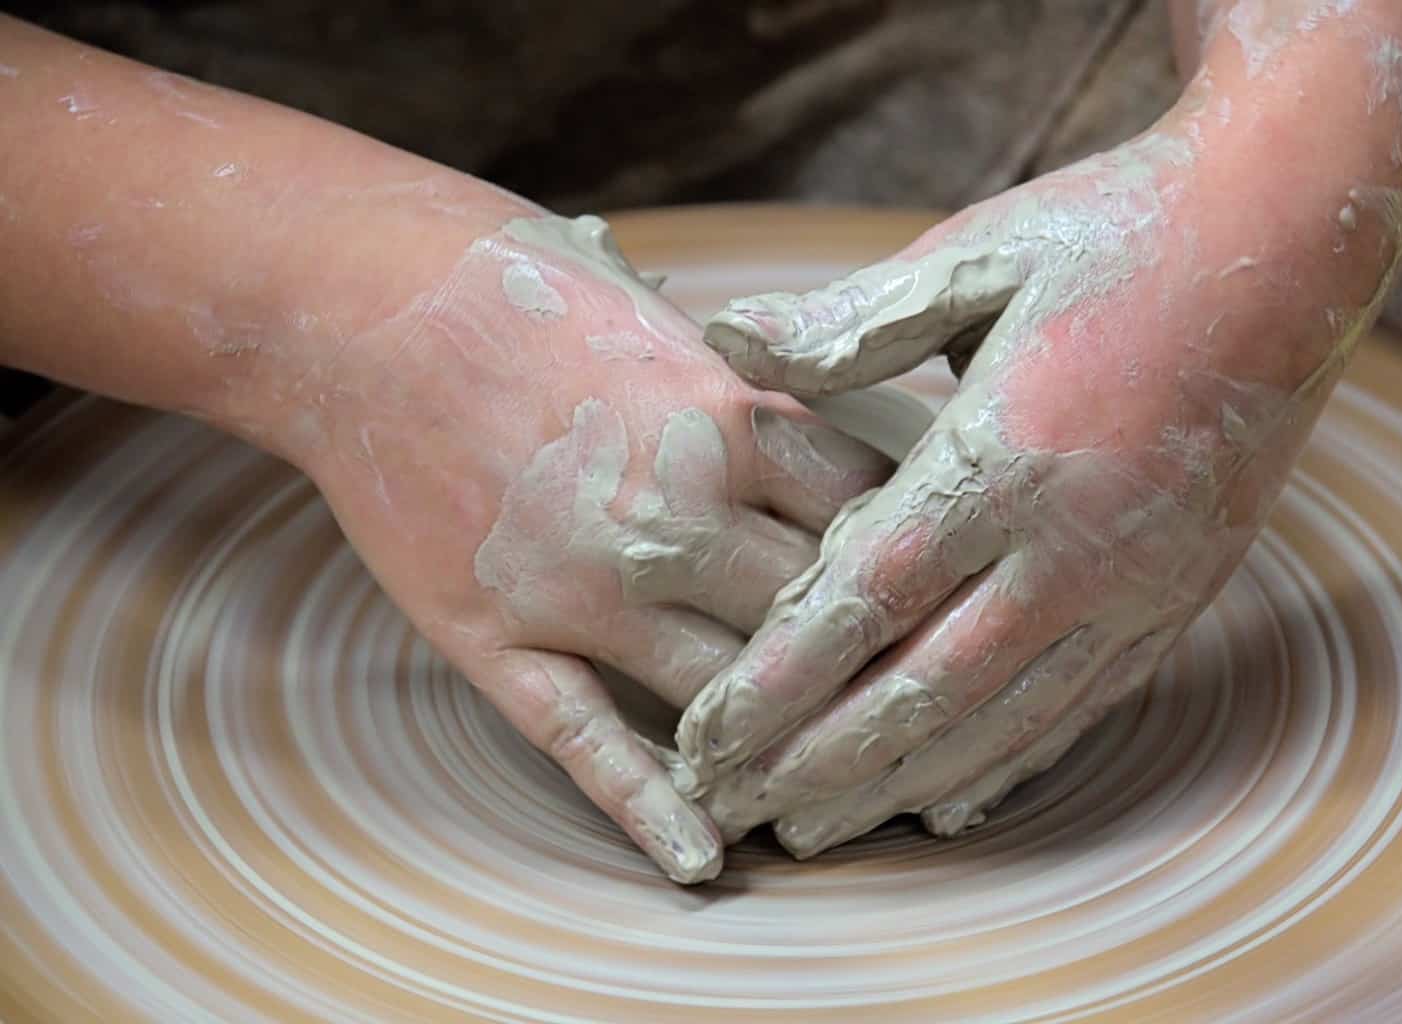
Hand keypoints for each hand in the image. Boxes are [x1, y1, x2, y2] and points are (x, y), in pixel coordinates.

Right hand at [269, 208, 889, 880]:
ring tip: (829, 788)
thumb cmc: (522, 290)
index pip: (867, 523)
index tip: (931, 597)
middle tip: (907, 707)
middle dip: (864, 663)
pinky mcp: (500, 638)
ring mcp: (585, 588)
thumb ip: (751, 389)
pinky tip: (704, 858)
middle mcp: (673, 515)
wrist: (362, 305)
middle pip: (812, 620)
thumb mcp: (664, 319)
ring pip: (724, 695)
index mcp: (728, 423)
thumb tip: (826, 423)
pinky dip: (650, 807)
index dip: (909, 567)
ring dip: (779, 742)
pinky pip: (588, 743)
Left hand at [675, 41, 1401, 855]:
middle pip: (921, 691)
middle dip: (817, 763)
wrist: (1295, 235)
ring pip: (999, 721)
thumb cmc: (1118, 234)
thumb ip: (851, 321)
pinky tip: (950, 804)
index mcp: (1003, 459)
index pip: (863, 603)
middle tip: (731, 812)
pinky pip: (1080, 708)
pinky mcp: (1179, 596)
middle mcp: (1073, 547)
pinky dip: (1005, 763)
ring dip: (898, 785)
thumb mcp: (978, 256)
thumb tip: (728, 342)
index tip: (702, 741)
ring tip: (815, 830)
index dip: (775, 685)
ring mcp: (1136, 584)